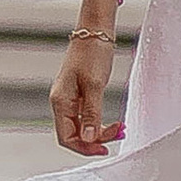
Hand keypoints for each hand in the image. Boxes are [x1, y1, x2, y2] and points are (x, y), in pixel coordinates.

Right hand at [51, 29, 120, 157]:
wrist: (94, 31)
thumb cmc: (92, 53)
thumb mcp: (94, 85)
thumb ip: (91, 114)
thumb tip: (89, 138)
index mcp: (60, 101)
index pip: (66, 138)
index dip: (85, 147)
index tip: (105, 149)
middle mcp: (62, 103)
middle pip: (74, 135)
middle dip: (96, 140)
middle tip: (118, 134)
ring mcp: (70, 100)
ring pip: (82, 128)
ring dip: (100, 132)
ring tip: (119, 128)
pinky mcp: (79, 96)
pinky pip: (87, 117)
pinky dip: (100, 122)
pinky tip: (113, 123)